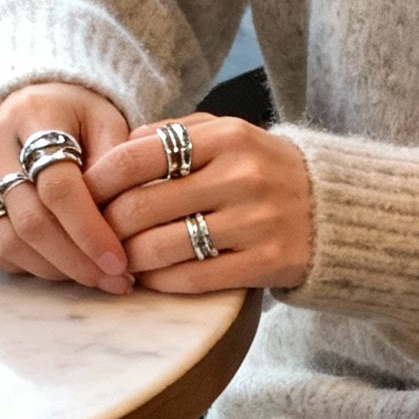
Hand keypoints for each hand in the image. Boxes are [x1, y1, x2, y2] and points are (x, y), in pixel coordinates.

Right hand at [0, 83, 132, 292]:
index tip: (119, 262)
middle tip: (113, 281)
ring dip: (53, 270)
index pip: (57, 186)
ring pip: (7, 241)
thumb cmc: (79, 119)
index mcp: (33, 114)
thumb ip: (118, 167)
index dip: (89, 230)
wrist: (32, 105)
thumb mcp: (109, 123)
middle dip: (75, 260)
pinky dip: (25, 267)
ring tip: (92, 277)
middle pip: (30, 220)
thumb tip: (120, 227)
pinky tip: (60, 267)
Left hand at [88, 114, 312, 291]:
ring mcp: (257, 221)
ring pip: (163, 246)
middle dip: (106, 227)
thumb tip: (111, 155)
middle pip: (143, 205)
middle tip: (91, 238)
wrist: (338, 209)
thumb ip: (172, 137)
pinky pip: (194, 278)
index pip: (138, 156)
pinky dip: (161, 282)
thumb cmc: (264, 171)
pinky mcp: (269, 262)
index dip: (98, 181)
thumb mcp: (227, 137)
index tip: (81, 197)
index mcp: (226, 137)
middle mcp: (242, 175)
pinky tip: (150, 279)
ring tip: (117, 261)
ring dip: (129, 259)